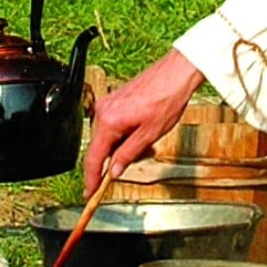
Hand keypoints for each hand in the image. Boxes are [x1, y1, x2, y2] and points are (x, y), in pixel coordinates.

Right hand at [85, 50, 201, 186]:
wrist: (176, 74)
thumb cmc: (167, 98)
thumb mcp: (149, 135)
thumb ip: (128, 155)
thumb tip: (113, 172)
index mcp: (109, 121)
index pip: (94, 157)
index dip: (91, 178)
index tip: (89, 192)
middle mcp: (103, 111)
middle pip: (102, 147)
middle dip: (117, 158)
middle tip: (140, 157)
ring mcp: (108, 104)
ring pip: (109, 136)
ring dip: (124, 145)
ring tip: (148, 139)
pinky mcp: (115, 100)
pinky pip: (114, 125)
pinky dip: (125, 134)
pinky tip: (143, 130)